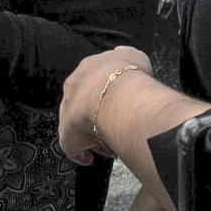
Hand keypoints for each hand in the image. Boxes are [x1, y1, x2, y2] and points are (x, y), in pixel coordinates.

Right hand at [59, 46, 153, 164]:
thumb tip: (83, 156)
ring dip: (120, 92)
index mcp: (70, 86)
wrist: (112, 98)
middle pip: (96, 90)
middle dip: (104, 110)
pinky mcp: (128, 54)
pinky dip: (135, 68)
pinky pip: (131, 59)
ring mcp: (108, 59)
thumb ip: (73, 148)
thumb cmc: (88, 118)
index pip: (78, 106)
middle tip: (117, 130)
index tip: (101, 141)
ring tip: (132, 115)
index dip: (89, 126)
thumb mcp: (71, 142)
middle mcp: (85, 69)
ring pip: (113, 76)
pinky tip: (139, 82)